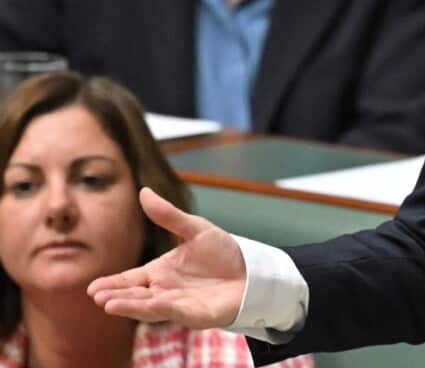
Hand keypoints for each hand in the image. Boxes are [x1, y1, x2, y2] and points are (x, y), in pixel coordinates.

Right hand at [88, 187, 246, 326]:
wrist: (252, 269)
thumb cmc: (222, 252)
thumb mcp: (195, 229)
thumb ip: (168, 215)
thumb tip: (143, 191)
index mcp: (160, 273)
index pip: (130, 280)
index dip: (112, 284)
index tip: (92, 288)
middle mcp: (165, 291)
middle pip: (135, 296)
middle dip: (117, 298)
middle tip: (98, 297)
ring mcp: (179, 305)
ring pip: (150, 308)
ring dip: (132, 307)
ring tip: (110, 305)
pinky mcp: (198, 315)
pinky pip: (178, 312)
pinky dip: (164, 308)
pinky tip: (152, 303)